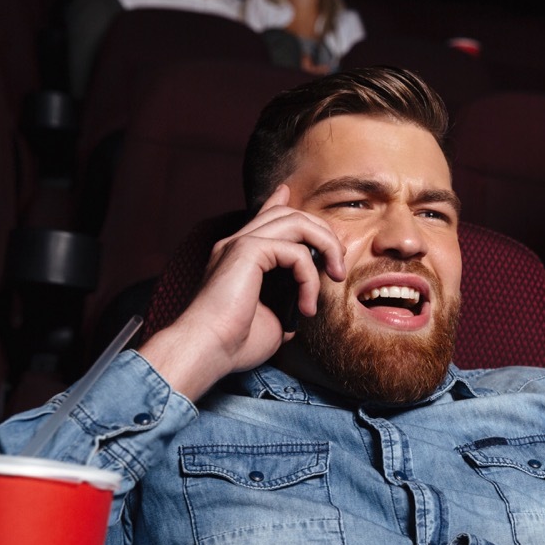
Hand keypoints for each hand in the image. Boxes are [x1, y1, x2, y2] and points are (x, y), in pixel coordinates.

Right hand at [139, 185, 346, 399]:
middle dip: (324, 233)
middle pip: (290, 213)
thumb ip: (286, 304)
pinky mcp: (247, 251)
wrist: (207, 350)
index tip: (289, 194)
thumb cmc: (234, 344)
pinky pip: (296, 252)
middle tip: (338, 267)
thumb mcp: (271, 321)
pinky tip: (306, 305)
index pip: (263, 216)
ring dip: (327, 246)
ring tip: (335, 277)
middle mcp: (237, 243)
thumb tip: (300, 308)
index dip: (279, 201)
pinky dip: (310, 279)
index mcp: (238, 256)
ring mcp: (240, 244)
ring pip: (297, 221)